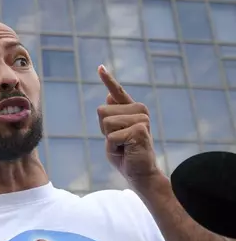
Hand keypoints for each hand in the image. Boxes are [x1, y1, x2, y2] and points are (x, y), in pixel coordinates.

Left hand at [96, 65, 163, 186]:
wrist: (140, 173)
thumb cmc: (125, 154)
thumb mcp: (113, 133)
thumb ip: (112, 115)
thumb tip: (108, 93)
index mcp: (131, 109)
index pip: (117, 91)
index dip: (108, 79)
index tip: (100, 67)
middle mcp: (138, 110)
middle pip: (101, 111)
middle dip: (104, 130)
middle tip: (119, 140)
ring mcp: (141, 118)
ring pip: (106, 123)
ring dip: (109, 138)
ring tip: (123, 145)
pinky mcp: (139, 130)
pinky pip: (111, 136)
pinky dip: (114, 147)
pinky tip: (127, 150)